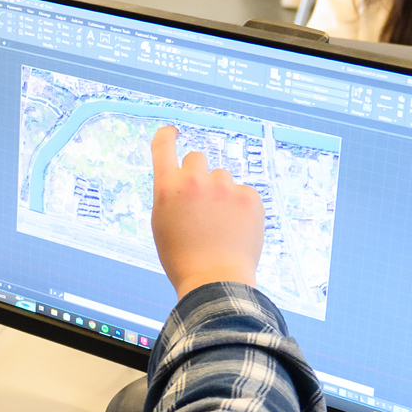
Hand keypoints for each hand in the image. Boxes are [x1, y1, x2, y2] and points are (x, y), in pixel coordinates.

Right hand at [150, 125, 264, 296]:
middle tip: (201, 202)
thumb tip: (184, 180)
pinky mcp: (249, 196)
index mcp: (167, 187)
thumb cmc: (183, 258)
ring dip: (220, 193)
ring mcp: (224, 187)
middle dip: (198, 175)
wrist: (215, 280)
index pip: (163, 145)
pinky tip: (236, 229)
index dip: (167, 135)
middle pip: (197, 159)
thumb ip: (171, 195)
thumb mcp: (162, 223)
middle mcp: (195, 180)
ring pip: (221, 178)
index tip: (173, 131)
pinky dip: (240, 207)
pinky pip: (243, 192)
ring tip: (220, 225)